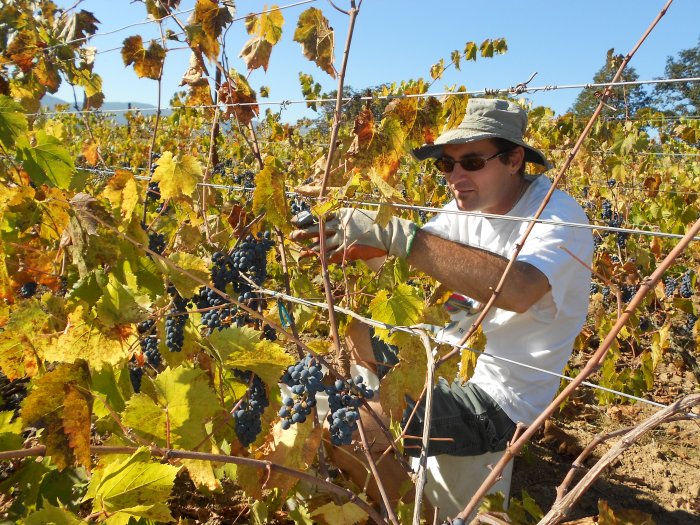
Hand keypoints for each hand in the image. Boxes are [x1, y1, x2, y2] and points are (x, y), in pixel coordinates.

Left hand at [290, 208, 418, 263]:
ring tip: (301, 252)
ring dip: (311, 248)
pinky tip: (317, 260)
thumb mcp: (360, 216)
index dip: (308, 219)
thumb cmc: (377, 224)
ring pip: (322, 243)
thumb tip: (336, 223)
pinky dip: (324, 258)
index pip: (321, 216)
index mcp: (343, 214)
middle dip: (304, 232)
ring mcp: (343, 238)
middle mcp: (340, 225)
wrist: (390, 233)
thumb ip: (347, 219)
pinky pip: (332, 255)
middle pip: (317, 228)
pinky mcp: (348, 249)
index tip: (297, 220)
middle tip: (293, 235)